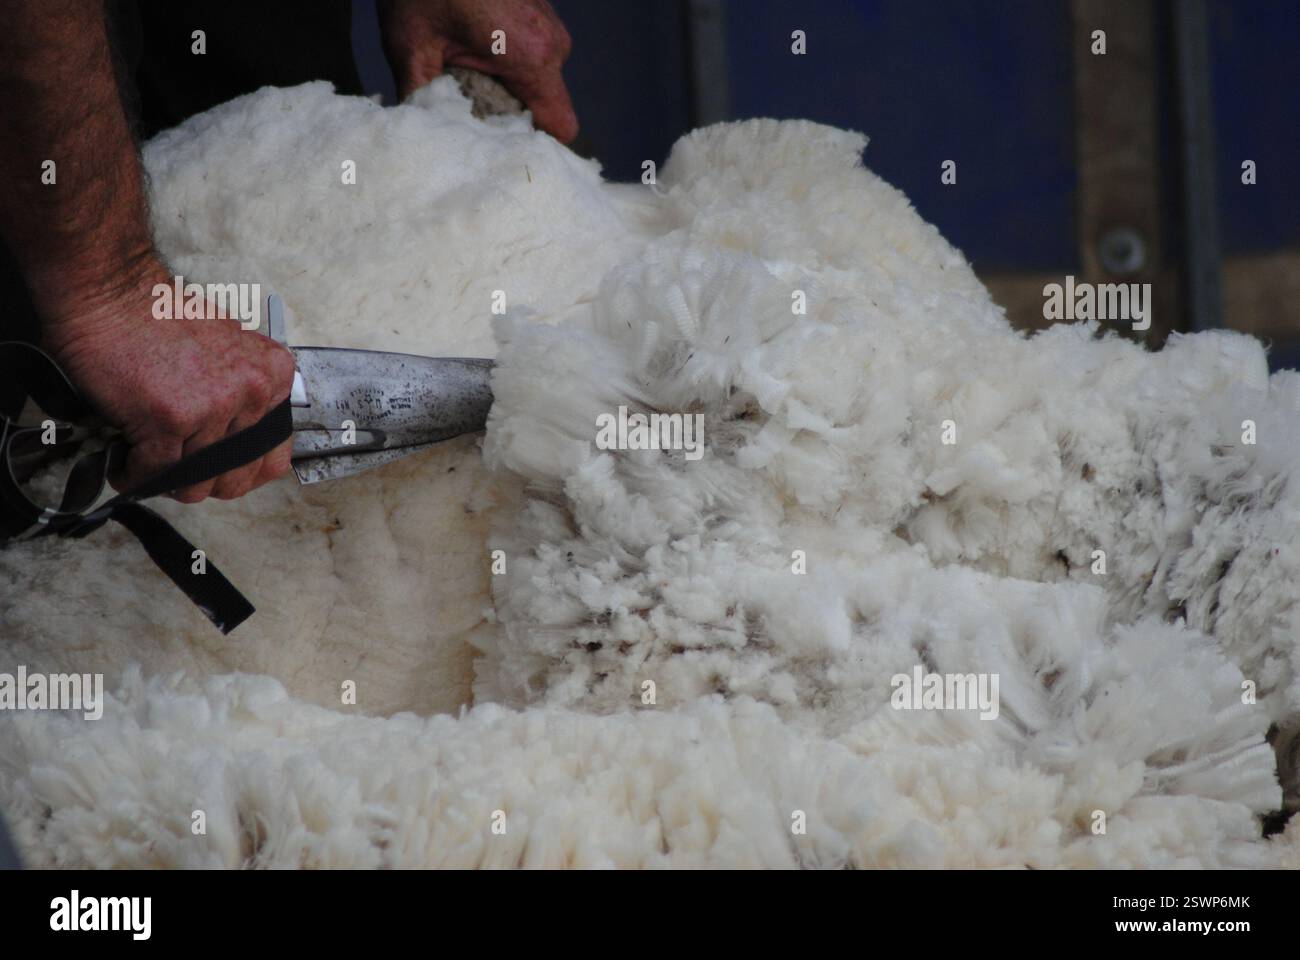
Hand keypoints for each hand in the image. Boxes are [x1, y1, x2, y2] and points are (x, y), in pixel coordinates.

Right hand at [43, 260, 295, 502]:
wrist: (111, 295)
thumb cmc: (159, 319)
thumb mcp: (229, 349)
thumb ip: (244, 396)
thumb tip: (239, 444)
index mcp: (273, 377)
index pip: (273, 457)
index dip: (241, 473)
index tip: (220, 474)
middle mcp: (253, 392)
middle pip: (235, 476)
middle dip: (203, 482)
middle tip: (177, 472)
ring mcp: (214, 407)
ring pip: (193, 480)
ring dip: (164, 478)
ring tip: (146, 460)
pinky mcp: (172, 419)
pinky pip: (155, 472)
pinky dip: (134, 475)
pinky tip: (125, 462)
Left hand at [378, 0, 577, 142]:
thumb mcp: (411, 47)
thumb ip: (419, 100)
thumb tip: (416, 140)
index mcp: (532, 57)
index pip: (560, 129)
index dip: (534, 148)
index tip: (501, 154)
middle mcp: (552, 43)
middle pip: (547, 109)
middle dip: (511, 119)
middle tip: (469, 118)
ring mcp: (550, 24)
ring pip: (539, 83)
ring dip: (508, 90)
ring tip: (466, 80)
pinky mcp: (540, 13)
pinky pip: (533, 56)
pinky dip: (508, 64)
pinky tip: (474, 54)